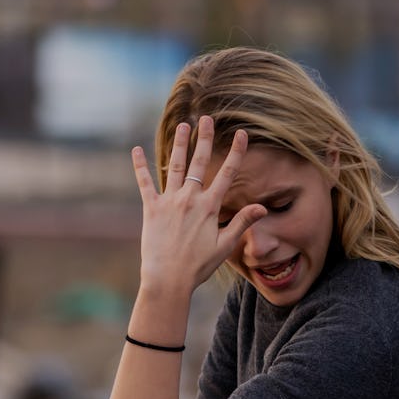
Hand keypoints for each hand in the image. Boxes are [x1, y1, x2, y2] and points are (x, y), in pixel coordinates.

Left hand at [131, 116, 266, 295]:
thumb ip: (242, 222)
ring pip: (174, 166)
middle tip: (205, 118)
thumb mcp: (225, 246)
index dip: (236, 152)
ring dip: (179, 144)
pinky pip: (144, 183)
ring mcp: (169, 202)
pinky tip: (136, 150)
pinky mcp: (151, 209)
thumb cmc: (198, 266)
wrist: (168, 280)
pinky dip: (140, 166)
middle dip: (204, 138)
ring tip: (182, 126)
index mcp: (209, 207)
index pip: (227, 173)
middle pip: (199, 162)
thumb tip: (262, 207)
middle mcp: (189, 199)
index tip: (241, 133)